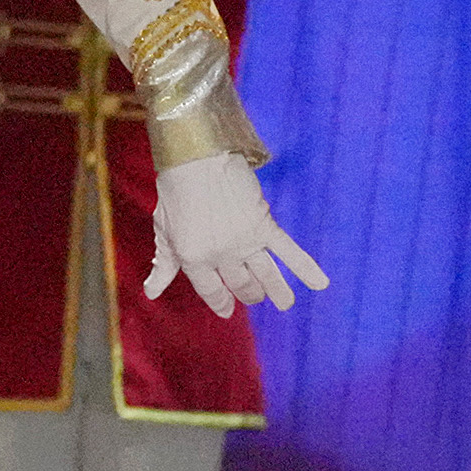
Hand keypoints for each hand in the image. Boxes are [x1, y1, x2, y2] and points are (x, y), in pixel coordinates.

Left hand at [145, 152, 328, 317]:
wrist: (197, 159)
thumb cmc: (176, 194)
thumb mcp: (164, 232)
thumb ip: (163, 265)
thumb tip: (150, 293)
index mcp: (194, 259)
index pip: (212, 291)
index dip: (221, 302)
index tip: (228, 311)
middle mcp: (221, 256)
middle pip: (240, 284)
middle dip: (248, 294)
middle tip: (255, 296)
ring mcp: (245, 242)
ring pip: (265, 275)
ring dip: (277, 292)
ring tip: (285, 304)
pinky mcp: (264, 226)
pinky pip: (288, 251)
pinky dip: (306, 268)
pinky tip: (321, 284)